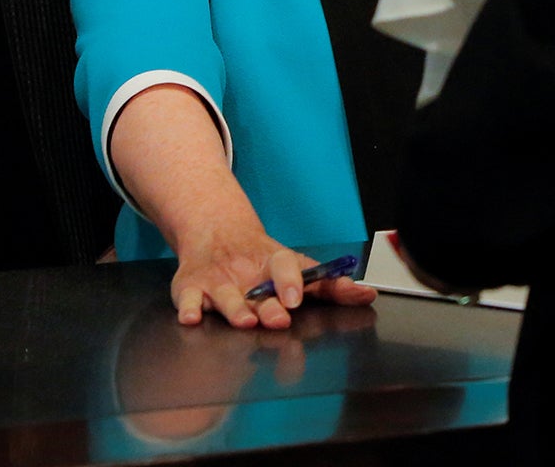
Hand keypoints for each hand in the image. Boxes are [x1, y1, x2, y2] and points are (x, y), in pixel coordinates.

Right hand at [170, 223, 375, 328]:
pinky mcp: (191, 287)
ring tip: (244, 321)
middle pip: (257, 290)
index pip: (285, 266)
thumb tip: (368, 295)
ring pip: (224, 296)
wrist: (216, 233)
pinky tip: (191, 318)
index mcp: (273, 264)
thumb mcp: (296, 267)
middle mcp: (246, 273)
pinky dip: (187, 307)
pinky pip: (186, 298)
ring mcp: (218, 280)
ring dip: (234, 309)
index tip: (297, 298)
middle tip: (279, 319)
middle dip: (268, 306)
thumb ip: (329, 285)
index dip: (291, 281)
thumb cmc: (262, 261)